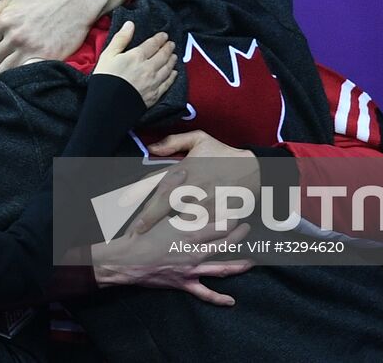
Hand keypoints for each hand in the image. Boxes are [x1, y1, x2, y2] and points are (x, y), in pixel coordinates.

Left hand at [0, 0, 124, 71]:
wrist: (76, 2)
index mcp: (5, 20)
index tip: (3, 40)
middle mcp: (15, 36)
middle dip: (0, 54)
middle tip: (14, 48)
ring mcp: (30, 49)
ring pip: (5, 69)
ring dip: (10, 64)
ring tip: (20, 56)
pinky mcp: (45, 58)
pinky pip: (23, 73)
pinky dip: (23, 70)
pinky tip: (29, 61)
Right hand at [92, 170, 251, 305]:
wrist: (126, 261)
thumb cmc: (140, 235)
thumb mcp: (154, 207)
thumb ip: (169, 188)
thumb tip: (182, 171)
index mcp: (189, 232)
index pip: (220, 224)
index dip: (232, 217)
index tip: (239, 208)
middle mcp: (195, 252)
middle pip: (225, 244)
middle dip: (239, 235)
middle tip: (247, 227)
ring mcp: (192, 269)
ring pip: (220, 268)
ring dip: (237, 265)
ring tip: (251, 262)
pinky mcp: (185, 282)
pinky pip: (204, 293)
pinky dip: (218, 298)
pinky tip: (231, 301)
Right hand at [94, 21, 176, 107]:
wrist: (108, 106)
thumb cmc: (105, 78)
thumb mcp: (108, 55)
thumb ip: (121, 39)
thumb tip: (130, 24)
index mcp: (137, 56)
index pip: (153, 44)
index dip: (160, 39)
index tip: (164, 35)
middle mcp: (149, 68)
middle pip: (163, 56)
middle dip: (168, 48)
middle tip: (172, 44)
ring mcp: (153, 82)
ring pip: (167, 69)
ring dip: (172, 61)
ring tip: (174, 56)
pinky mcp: (154, 95)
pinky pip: (167, 84)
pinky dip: (172, 77)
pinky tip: (174, 74)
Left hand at [131, 131, 260, 235]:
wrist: (254, 167)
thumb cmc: (223, 153)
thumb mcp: (199, 139)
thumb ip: (173, 142)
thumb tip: (151, 148)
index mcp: (184, 168)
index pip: (157, 184)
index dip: (140, 197)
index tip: (129, 206)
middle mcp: (192, 185)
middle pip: (164, 205)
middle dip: (149, 219)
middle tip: (136, 231)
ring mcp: (205, 200)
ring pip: (181, 219)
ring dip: (168, 228)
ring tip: (154, 240)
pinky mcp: (218, 213)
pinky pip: (201, 226)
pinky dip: (192, 234)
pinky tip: (182, 242)